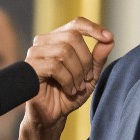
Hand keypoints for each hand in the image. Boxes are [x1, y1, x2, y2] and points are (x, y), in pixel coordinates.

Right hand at [18, 17, 113, 139]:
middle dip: (85, 60)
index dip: (93, 28)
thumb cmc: (68, 94)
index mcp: (58, 40)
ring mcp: (35, 53)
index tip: (108, 38)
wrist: (52, 116)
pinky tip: (69, 90)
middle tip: (87, 79)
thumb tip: (109, 39)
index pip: (76, 23)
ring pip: (64, 51)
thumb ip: (98, 58)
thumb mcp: (90, 76)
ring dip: (77, 73)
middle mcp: (44, 42)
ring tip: (77, 87)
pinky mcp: (30, 68)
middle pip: (72, 37)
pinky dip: (67, 80)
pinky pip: (54, 66)